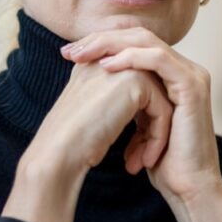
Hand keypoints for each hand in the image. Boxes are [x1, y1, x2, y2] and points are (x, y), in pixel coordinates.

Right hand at [1, 58, 170, 221]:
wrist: (59, 151)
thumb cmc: (70, 143)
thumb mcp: (92, 116)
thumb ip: (110, 103)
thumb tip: (135, 112)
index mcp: (92, 65)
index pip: (132, 88)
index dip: (137, 120)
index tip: (131, 153)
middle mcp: (106, 60)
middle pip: (149, 92)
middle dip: (150, 125)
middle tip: (143, 157)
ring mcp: (122, 66)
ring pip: (159, 101)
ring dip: (156, 134)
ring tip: (144, 161)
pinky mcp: (136, 81)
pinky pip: (162, 109)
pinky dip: (158, 137)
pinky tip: (146, 160)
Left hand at [61, 27, 221, 203]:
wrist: (186, 187)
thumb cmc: (160, 162)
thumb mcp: (135, 123)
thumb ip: (126, 100)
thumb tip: (93, 85)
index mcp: (170, 74)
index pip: (132, 44)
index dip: (100, 44)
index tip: (69, 55)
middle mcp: (182, 69)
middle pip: (138, 36)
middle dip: (101, 40)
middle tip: (70, 51)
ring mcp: (191, 75)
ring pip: (146, 41)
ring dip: (110, 45)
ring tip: (82, 55)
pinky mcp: (192, 86)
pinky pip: (158, 59)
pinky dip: (130, 58)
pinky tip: (107, 66)